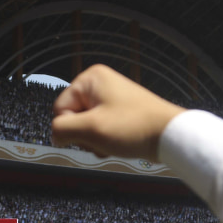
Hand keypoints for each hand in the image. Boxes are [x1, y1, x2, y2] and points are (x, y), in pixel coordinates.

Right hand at [52, 65, 183, 160]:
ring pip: (86, 127)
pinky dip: (105, 140)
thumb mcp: (91, 129)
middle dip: (85, 135)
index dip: (70, 127)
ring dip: (95, 140)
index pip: (60, 108)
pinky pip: (100, 130)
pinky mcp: (119, 113)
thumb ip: (62, 130)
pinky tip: (118, 143)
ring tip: (113, 141)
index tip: (87, 133)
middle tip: (102, 138)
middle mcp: (100, 84)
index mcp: (90, 79)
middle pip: (73, 118)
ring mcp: (110, 99)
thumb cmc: (136, 127)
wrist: (168, 136)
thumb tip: (53, 135)